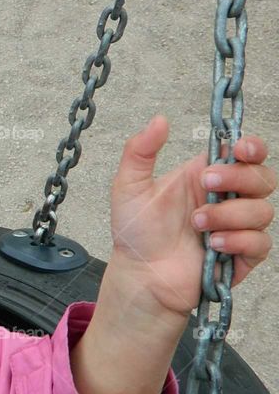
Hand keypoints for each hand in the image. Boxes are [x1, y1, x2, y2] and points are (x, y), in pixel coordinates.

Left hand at [108, 114, 275, 315]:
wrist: (138, 274)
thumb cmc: (136, 231)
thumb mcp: (129, 186)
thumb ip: (140, 151)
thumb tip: (160, 119)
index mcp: (205, 176)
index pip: (245, 154)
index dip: (252, 147)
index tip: (240, 149)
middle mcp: (226, 199)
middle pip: (263, 177)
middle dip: (239, 177)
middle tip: (207, 183)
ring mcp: (236, 227)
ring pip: (263, 210)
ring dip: (229, 214)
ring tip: (196, 224)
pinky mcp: (242, 256)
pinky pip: (260, 243)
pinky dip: (239, 241)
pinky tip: (213, 244)